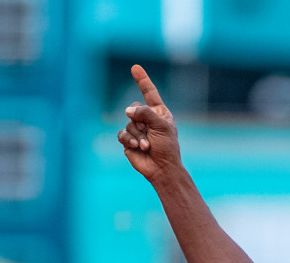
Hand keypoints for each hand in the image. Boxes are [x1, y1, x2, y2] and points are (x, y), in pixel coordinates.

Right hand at [118, 65, 179, 181]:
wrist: (162, 169)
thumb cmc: (167, 148)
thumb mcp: (161, 126)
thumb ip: (145, 113)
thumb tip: (127, 111)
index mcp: (159, 113)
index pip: (149, 93)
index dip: (142, 81)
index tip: (135, 67)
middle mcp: (147, 119)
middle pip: (134, 109)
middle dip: (141, 122)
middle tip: (151, 136)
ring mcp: (137, 130)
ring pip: (128, 123)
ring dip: (137, 135)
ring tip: (147, 146)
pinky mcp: (128, 140)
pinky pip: (122, 134)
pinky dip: (129, 139)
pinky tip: (136, 147)